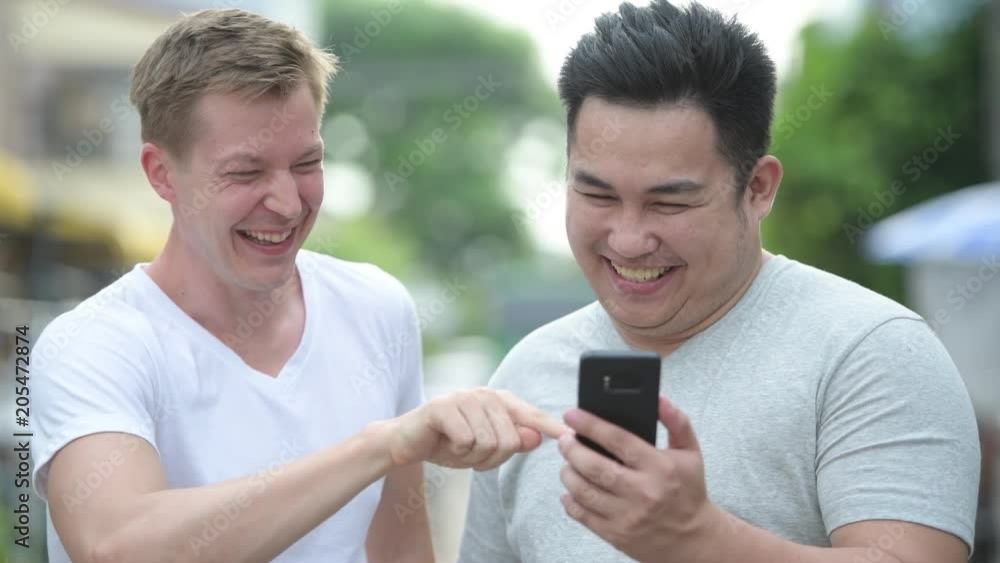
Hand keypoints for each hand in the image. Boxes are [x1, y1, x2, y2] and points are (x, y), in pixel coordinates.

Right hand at [380, 388, 569, 469]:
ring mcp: (464, 397)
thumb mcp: (486, 448)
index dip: (553, 428)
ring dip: (471, 457)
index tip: (572, 436)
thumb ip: (513, 441)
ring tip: (457, 447)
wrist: (407, 443)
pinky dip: (457, 451)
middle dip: (490, 459)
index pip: (533, 417)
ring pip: (488, 443)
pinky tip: (445, 443)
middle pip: (509, 440)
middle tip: (471, 455)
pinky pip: (466, 440)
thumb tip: (537, 437)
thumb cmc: (450, 443)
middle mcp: (485, 394)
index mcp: (501, 402)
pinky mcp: (443, 406)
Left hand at [557, 396, 721, 562]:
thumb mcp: (690, 453)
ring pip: (584, 491)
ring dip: (568, 473)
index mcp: (660, 468)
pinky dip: (570, 501)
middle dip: (572, 449)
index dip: (591, 425)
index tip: (572, 414)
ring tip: (567, 463)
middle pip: (595, 467)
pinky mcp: (616, 534)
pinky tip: (570, 490)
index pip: (618, 440)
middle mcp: (642, 492)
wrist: (693, 539)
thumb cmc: (688, 491)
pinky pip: (583, 515)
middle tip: (564, 440)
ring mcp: (627, 516)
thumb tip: (659, 399)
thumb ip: (676, 422)